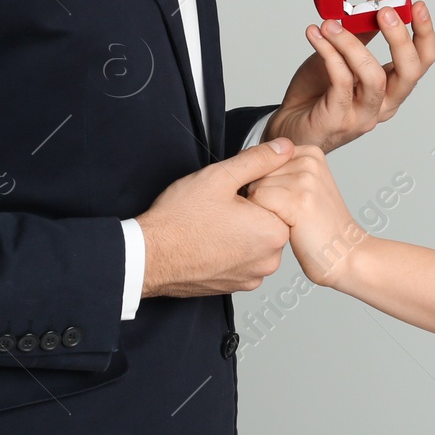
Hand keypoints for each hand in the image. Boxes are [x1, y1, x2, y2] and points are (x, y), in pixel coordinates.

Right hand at [135, 138, 295, 296]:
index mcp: (273, 233)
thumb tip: (284, 148)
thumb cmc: (179, 220)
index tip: (233, 191)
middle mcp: (268, 261)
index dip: (255, 188)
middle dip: (250, 210)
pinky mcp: (235, 286)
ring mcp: (251, 277)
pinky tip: (209, 240)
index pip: (280, 200)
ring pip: (255, 241)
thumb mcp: (221, 176)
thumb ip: (259, 160)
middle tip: (220, 205)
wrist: (149, 256)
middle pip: (269, 221)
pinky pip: (242, 260)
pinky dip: (230, 249)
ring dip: (240, 230)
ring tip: (212, 223)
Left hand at [245, 145, 372, 289]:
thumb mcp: (304, 188)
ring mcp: (306, 178)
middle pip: (256, 171)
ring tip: (291, 221)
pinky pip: (258, 201)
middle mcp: (309, 159)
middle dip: (262, 197)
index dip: (262, 184)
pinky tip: (289, 227)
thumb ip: (280, 170)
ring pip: (255, 186)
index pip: (260, 158)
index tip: (284, 202)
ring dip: (264, 210)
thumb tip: (244, 159)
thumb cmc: (319, 228)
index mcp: (310, 152)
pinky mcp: (299, 198)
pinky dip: (264, 219)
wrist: (346, 254)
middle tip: (289, 215)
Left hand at [265, 0, 434, 152]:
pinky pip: (340, 81)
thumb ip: (360, 38)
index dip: (424, 33)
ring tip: (331, 24)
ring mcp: (362, 115)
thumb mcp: (342, 59)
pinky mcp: (338, 119)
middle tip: (384, 11)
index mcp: (390, 88)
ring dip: (352, 43)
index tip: (416, 6)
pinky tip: (317, 36)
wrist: (289, 126)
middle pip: (409, 72)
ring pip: (373, 77)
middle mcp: (383, 104)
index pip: (421, 62)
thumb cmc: (316, 95)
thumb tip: (371, 8)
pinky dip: (329, 52)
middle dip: (400, 38)